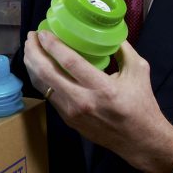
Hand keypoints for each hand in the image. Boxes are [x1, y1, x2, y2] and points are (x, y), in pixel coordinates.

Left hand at [23, 30, 172, 172]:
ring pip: (43, 85)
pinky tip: (39, 67)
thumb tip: (110, 31)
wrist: (139, 141)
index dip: (52, 45)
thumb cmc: (142, 105)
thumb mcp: (139, 71)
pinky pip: (48, 95)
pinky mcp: (67, 119)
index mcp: (102, 88)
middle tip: (31, 36)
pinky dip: (40, 78)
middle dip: (34, 52)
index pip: (70, 62)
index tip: (42, 32)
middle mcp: (83, 101)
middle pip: (48, 73)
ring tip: (30, 48)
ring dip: (32, 65)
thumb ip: (124, 49)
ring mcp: (72, 112)